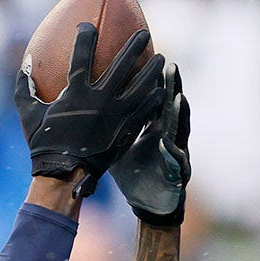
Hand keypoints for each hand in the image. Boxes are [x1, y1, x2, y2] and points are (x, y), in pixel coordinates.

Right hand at [15, 24, 164, 196]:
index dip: (85, 37)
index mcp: (75, 93)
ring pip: (140, 86)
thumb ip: (24, 87)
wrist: (63, 174)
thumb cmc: (43, 144)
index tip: (88, 26)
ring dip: (152, 70)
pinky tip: (161, 91)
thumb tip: (24, 64)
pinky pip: (144, 111)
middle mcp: (99, 100)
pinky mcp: (125, 131)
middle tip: (144, 33)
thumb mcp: (27, 114)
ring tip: (161, 59)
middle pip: (122, 65)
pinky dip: (154, 99)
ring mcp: (116, 116)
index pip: (82, 56)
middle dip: (134, 46)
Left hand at [110, 62, 189, 225]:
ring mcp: (173, 153)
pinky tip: (165, 144)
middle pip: (169, 107)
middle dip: (172, 86)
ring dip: (179, 114)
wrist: (148, 203)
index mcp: (152, 127)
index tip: (148, 57)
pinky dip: (171, 153)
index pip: (153, 99)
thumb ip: (107, 125)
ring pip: (178, 130)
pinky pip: (174, 162)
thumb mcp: (117, 145)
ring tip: (179, 98)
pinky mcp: (176, 174)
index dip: (153, 80)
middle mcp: (166, 135)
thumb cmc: (132, 172)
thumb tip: (80, 108)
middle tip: (169, 65)